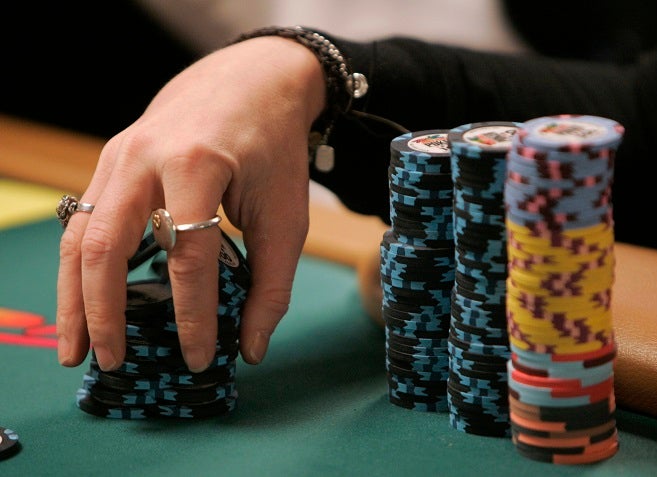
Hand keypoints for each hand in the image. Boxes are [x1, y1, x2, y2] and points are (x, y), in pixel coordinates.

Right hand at [56, 37, 325, 371]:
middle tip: (110, 362)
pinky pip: (84, 218)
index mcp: (197, 166)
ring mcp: (120, 154)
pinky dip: (81, 266)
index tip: (198, 358)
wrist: (252, 80)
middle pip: (107, 246)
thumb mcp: (286, 214)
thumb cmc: (273, 147)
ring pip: (80, 235)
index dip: (193, 316)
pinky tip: (84, 299)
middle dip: (103, 313)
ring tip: (74, 347)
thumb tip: (251, 348)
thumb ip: (272, 284)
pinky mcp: (112, 158)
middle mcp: (146, 157)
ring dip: (73, 296)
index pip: (187, 258)